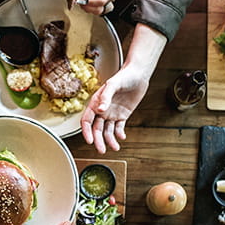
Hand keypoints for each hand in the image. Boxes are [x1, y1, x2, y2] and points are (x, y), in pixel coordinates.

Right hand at [81, 23, 166, 153]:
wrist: (138, 74)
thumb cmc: (124, 76)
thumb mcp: (113, 84)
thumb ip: (105, 97)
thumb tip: (100, 110)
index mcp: (96, 103)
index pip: (87, 120)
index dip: (86, 131)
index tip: (89, 140)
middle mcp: (102, 110)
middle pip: (96, 129)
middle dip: (98, 140)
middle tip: (101, 150)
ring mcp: (112, 113)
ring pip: (107, 131)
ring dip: (109, 140)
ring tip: (115, 147)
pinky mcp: (122, 115)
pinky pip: (118, 128)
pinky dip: (119, 134)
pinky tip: (122, 137)